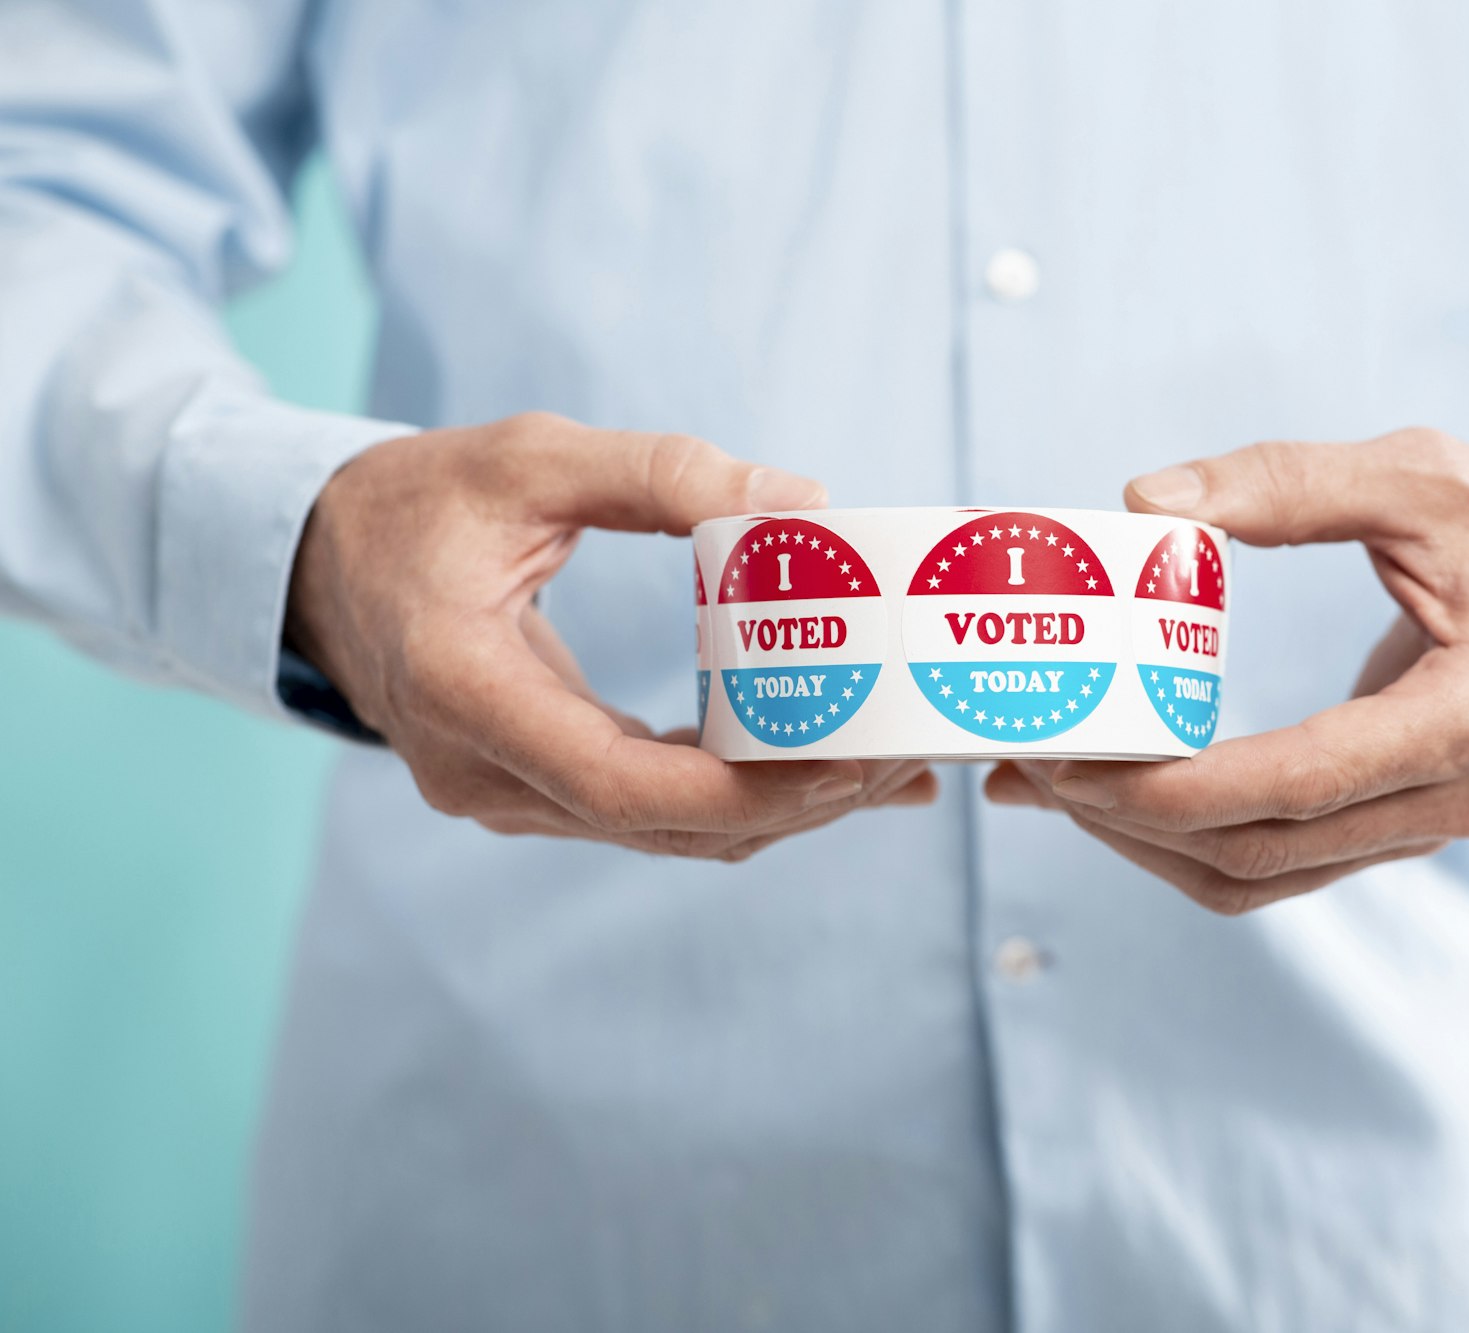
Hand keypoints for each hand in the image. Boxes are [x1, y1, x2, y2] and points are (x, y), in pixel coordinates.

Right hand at [287, 412, 934, 858]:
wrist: (316, 563)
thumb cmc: (415, 501)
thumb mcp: (531, 458)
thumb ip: (665, 473)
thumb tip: (806, 501)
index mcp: (463, 691)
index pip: (618, 784)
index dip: (744, 789)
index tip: (847, 760)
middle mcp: (481, 772)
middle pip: (663, 825)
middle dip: (795, 802)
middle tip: (901, 754)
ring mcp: (504, 795)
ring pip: (666, 834)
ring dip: (779, 808)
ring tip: (885, 761)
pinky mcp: (532, 790)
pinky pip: (649, 813)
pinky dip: (736, 796)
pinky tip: (817, 764)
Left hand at [986, 428, 1468, 912]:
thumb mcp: (1416, 473)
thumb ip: (1285, 483)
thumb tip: (1143, 502)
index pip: (1300, 784)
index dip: (1176, 788)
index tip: (1073, 760)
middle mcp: (1455, 796)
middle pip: (1262, 852)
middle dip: (1131, 821)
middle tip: (1031, 764)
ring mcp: (1427, 825)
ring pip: (1260, 877)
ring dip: (1146, 844)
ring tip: (1045, 786)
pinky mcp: (1395, 825)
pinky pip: (1276, 861)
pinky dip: (1187, 839)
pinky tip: (1113, 796)